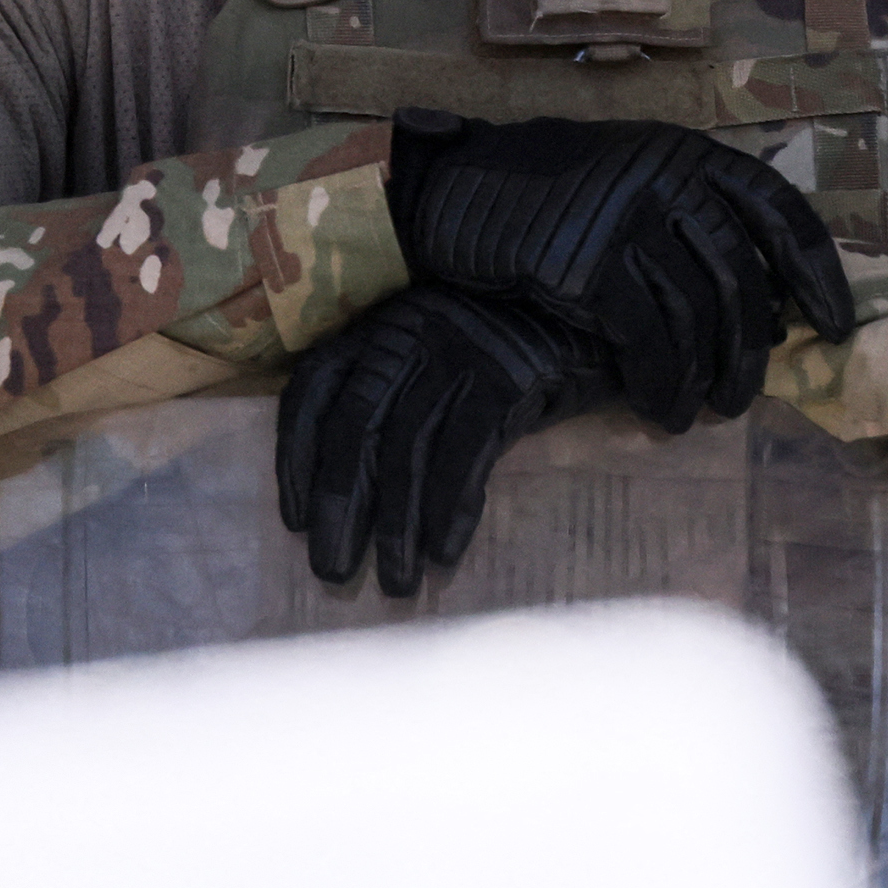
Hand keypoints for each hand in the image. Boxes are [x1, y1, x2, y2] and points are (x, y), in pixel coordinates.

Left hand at [272, 285, 611, 598]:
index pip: (313, 391)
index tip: (297, 522)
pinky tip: (444, 555)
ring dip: (396, 526)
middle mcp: (407, 334)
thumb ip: (396, 397)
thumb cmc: (505, 346)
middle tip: (334, 572)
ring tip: (396, 583)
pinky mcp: (503, 376)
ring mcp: (455, 351)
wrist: (590, 304)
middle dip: (341, 508)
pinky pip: (464, 453)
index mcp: (378, 329)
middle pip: (356, 428)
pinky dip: (449, 510)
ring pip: (407, 448)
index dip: (296, 459)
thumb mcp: (436, 356)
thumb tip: (358, 490)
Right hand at [384, 111, 853, 433]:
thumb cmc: (547, 195)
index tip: (836, 327)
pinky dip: (660, 384)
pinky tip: (657, 410)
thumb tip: (766, 306)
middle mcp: (669, 179)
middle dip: (751, 351)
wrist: (451, 190)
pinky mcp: (589, 266)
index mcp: (689, 154)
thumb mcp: (631, 180)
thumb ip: (690, 222)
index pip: (780, 211)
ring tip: (699, 415)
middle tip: (743, 400)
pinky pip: (648, 341)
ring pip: (698, 317)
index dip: (818, 273)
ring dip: (706, 379)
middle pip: (741, 279)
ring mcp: (629, 220)